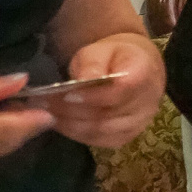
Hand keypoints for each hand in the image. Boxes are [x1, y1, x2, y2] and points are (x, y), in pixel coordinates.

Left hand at [44, 33, 165, 147]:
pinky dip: (78, 135)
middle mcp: (148, 102)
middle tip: (43, 105)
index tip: (66, 94)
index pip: (122, 90)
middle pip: (109, 114)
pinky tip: (62, 124)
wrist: (134, 68)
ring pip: (103, 131)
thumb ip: (92, 64)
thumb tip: (83, 81)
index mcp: (145, 73)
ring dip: (72, 125)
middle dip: (72, 112)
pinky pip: (102, 141)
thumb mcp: (100, 50)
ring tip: (47, 114)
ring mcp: (140, 122)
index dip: (93, 96)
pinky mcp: (129, 136)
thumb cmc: (114, 56)